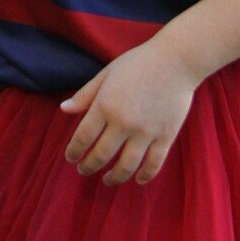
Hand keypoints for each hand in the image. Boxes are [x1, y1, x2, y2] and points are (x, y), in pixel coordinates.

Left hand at [60, 40, 198, 185]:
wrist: (176, 59)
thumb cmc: (138, 63)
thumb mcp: (107, 73)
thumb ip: (86, 94)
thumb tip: (63, 109)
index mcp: (106, 105)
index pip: (83, 137)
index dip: (74, 151)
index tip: (71, 157)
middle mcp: (124, 122)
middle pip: (101, 155)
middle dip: (89, 166)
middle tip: (84, 170)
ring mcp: (146, 131)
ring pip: (126, 166)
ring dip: (114, 178)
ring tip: (107, 180)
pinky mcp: (165, 136)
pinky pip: (153, 164)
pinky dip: (145, 176)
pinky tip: (137, 179)